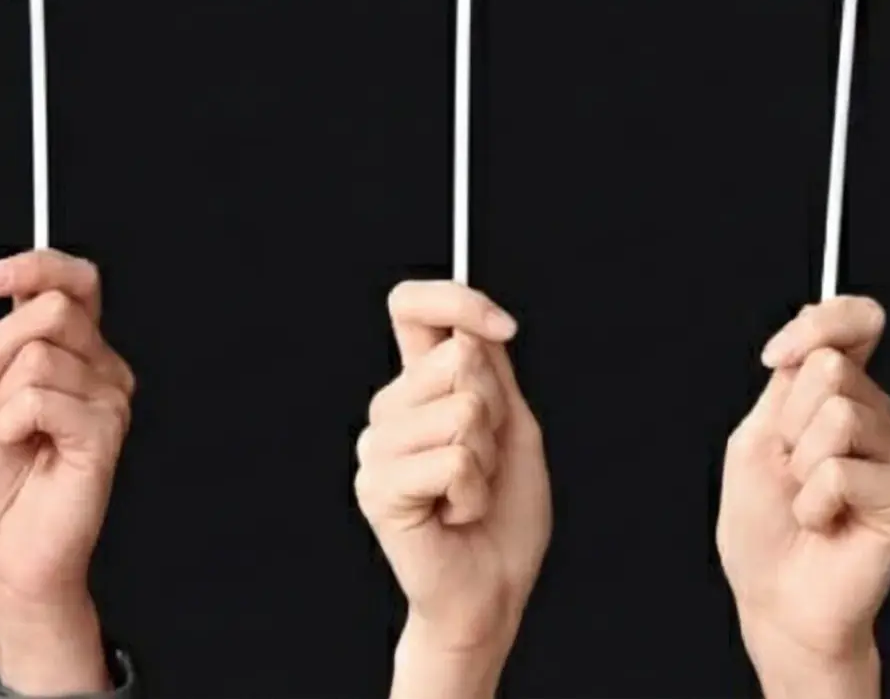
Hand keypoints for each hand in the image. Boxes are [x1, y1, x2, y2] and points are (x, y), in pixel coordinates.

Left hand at [0, 250, 133, 695]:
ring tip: (15, 439)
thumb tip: (17, 299)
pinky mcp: (105, 431)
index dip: (34, 266)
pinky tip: (24, 449)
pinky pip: (39, 396)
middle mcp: (103, 369)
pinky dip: (11, 422)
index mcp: (76, 354)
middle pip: (53, 308)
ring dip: (3, 399)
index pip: (75, 282)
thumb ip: (4, 345)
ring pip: (37, 354)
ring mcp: (109, 399)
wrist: (4, 553)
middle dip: (0, 348)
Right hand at [354, 282, 549, 698]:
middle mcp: (388, 408)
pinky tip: (455, 515)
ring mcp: (376, 448)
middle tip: (483, 461)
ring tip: (467, 493)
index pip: (411, 306)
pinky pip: (453, 461)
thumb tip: (472, 328)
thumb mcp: (512, 426)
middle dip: (494, 412)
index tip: (503, 329)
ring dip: (486, 461)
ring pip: (461, 412)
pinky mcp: (377, 488)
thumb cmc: (503, 516)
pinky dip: (473, 494)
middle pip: (457, 358)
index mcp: (417, 385)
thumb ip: (490, 372)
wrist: (492, 590)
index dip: (457, 299)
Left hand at [716, 297, 889, 698]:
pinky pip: (845, 471)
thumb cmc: (763, 524)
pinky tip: (825, 522)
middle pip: (833, 367)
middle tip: (789, 470)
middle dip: (789, 421)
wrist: (777, 596)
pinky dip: (816, 501)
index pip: (855, 321)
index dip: (822, 321)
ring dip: (801, 467)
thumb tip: (816, 332)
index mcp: (837, 392)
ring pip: (840, 416)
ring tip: (807, 501)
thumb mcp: (756, 436)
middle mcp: (875, 415)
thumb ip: (790, 380)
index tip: (775, 356)